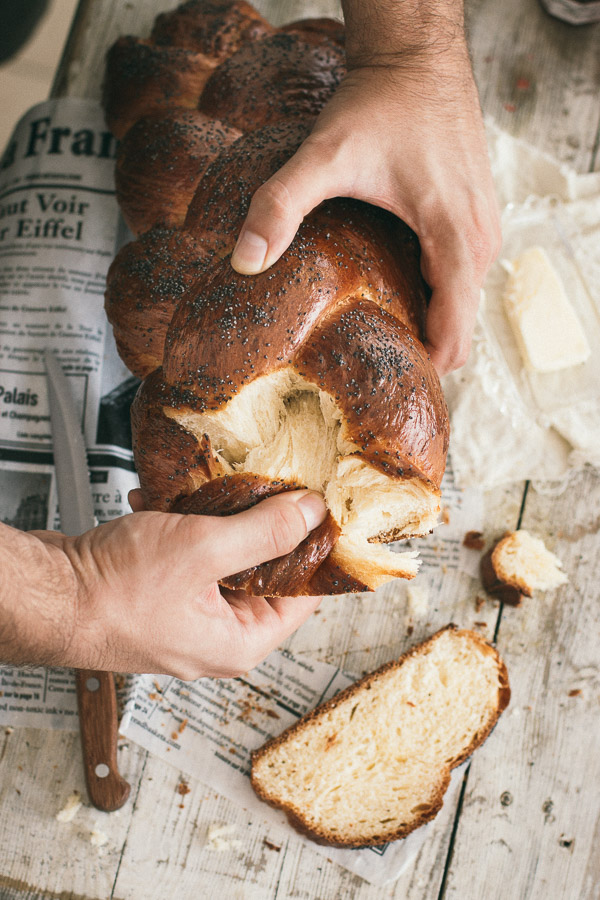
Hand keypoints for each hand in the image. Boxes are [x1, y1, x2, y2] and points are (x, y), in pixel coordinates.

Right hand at [1, 490, 325, 677]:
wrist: (46, 595)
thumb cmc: (112, 594)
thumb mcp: (204, 550)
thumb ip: (265, 531)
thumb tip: (311, 514)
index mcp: (241, 641)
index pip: (304, 594)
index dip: (315, 548)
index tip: (323, 508)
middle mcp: (218, 635)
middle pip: (265, 571)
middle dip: (259, 523)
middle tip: (266, 483)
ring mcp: (188, 616)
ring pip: (224, 557)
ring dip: (214, 519)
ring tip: (203, 493)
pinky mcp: (160, 595)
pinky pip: (189, 555)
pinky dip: (180, 526)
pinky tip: (162, 503)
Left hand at [231, 57, 500, 374]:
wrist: (416, 55)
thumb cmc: (382, 102)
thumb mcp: (325, 154)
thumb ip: (280, 205)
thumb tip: (244, 261)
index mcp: (456, 240)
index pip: (454, 333)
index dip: (422, 367)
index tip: (384, 389)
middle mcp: (480, 242)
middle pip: (460, 328)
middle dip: (421, 353)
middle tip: (366, 367)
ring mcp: (483, 230)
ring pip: (461, 305)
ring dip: (427, 324)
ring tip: (375, 334)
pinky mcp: (475, 218)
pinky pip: (460, 279)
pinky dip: (433, 295)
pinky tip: (392, 292)